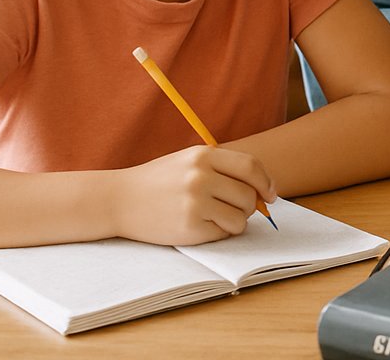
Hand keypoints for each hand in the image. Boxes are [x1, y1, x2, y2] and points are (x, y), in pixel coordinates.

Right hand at [110, 145, 275, 245]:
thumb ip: (223, 169)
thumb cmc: (159, 181)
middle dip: (250, 206)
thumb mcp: (189, 160)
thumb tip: (263, 190)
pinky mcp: (189, 227)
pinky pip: (223, 233)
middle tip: (237, 209)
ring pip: (240, 217)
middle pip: (248, 195)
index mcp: (203, 156)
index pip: (251, 167)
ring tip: (218, 218)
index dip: (267, 182)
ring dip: (236, 222)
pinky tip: (202, 226)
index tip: (271, 194)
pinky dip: (220, 233)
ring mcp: (195, 203)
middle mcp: (200, 177)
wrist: (118, 199)